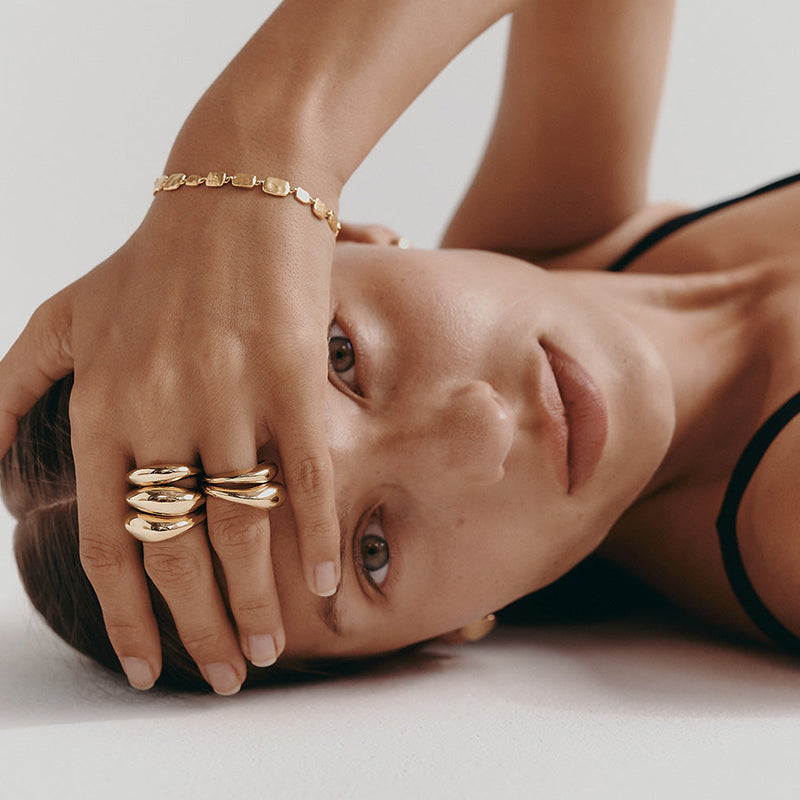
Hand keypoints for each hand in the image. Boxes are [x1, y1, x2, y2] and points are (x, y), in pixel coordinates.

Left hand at [0, 183, 341, 692]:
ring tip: (269, 649)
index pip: (107, 539)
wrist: (238, 193)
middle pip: (175, 552)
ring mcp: (231, 397)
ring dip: (256, 602)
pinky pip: (307, 481)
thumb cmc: (155, 259)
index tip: (144, 669)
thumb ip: (9, 391)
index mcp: (103, 406)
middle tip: (224, 678)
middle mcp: (162, 411)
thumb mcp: (63, 315)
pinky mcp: (294, 381)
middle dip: (197, 630)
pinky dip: (316, 539)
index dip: (126, 614)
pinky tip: (324, 583)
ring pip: (242, 529)